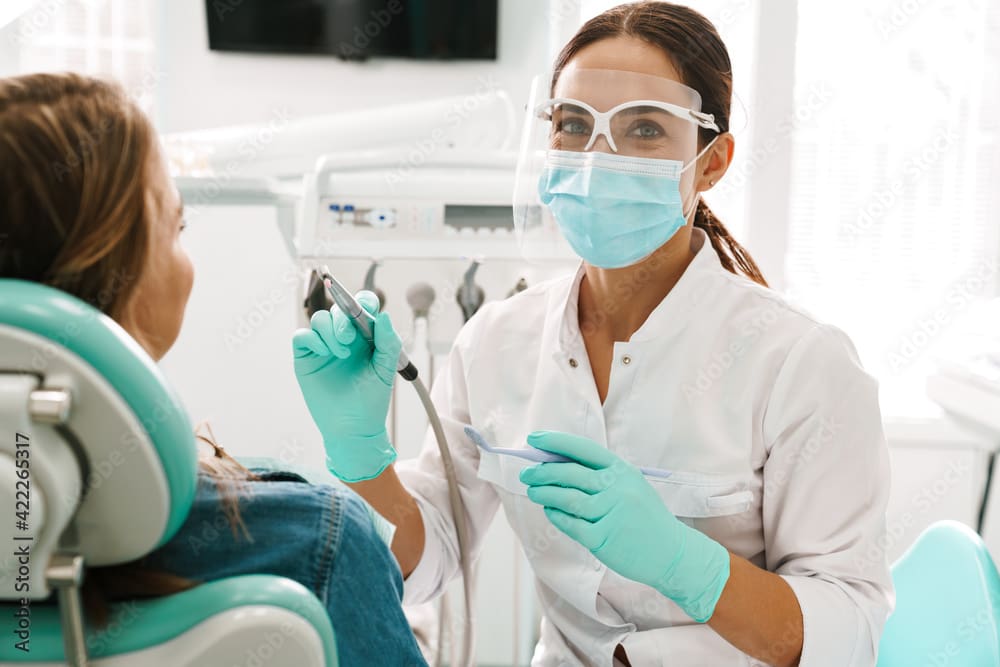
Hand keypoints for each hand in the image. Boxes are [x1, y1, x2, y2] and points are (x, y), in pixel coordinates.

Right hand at [292, 291, 401, 481]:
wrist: (352, 428)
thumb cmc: (371, 400)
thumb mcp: (386, 370)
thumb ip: (388, 343)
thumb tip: (384, 316)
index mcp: (366, 336)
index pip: (362, 306)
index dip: (362, 302)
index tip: (364, 310)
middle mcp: (344, 337)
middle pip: (338, 309)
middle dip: (342, 318)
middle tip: (348, 338)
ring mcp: (323, 346)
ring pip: (319, 319)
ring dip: (329, 330)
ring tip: (340, 353)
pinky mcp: (306, 358)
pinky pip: (302, 335)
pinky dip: (312, 339)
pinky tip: (324, 353)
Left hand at [519, 430, 730, 622]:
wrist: (671, 553)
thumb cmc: (645, 518)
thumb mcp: (631, 486)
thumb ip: (601, 476)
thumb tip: (558, 465)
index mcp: (622, 471)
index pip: (583, 449)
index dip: (555, 442)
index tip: (534, 439)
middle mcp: (616, 488)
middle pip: (570, 473)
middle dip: (543, 471)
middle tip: (527, 474)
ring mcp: (610, 513)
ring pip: (566, 498)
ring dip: (544, 493)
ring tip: (533, 491)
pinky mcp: (602, 538)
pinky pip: (570, 523)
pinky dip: (556, 515)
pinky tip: (549, 511)